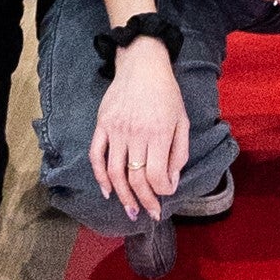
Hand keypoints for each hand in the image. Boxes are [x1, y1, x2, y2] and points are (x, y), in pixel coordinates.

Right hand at [91, 35, 189, 215]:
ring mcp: (116, 130)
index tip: (166, 194)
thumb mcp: (182, 121)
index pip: (157, 175)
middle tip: (150, 213)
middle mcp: (136, 134)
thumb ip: (179, 153)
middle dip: (144, 201)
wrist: (142, 65)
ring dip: (122, 196)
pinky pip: (96, 156)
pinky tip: (107, 191)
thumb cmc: (167, 94)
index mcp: (159, 133)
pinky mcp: (102, 125)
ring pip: (115, 172)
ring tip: (130, 211)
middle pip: (136, 178)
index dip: (162, 191)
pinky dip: (100, 176)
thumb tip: (170, 182)